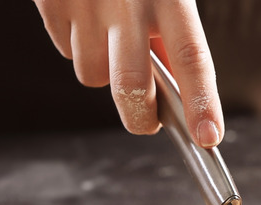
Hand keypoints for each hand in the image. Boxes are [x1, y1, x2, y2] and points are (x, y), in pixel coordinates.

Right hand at [33, 0, 222, 146]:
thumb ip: (170, 28)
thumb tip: (169, 83)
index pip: (191, 58)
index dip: (201, 102)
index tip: (209, 136)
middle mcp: (126, 1)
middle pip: (131, 87)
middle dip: (140, 117)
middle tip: (149, 121)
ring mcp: (84, 4)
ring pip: (93, 75)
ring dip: (105, 72)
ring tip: (110, 37)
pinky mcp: (51, 3)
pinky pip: (65, 50)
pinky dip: (78, 45)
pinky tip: (86, 16)